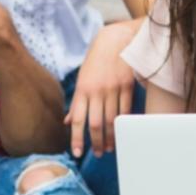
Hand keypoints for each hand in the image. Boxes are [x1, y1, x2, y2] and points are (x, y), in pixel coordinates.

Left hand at [66, 21, 139, 157]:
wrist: (115, 40)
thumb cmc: (96, 61)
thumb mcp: (82, 79)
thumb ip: (76, 102)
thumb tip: (68, 121)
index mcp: (82, 90)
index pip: (78, 120)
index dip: (77, 138)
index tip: (78, 153)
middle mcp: (96, 91)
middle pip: (95, 123)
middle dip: (96, 142)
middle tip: (99, 154)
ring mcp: (113, 88)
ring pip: (111, 120)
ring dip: (111, 137)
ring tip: (111, 147)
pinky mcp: (127, 86)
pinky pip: (126, 109)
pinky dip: (124, 123)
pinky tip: (123, 132)